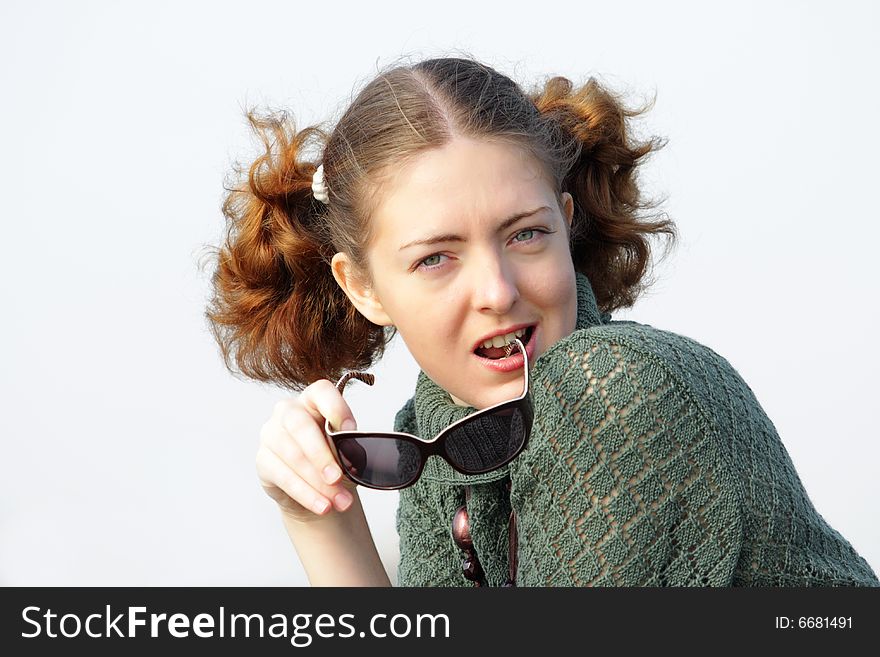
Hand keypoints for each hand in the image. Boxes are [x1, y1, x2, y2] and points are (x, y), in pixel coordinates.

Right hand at [256, 379, 359, 523]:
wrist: (317, 489)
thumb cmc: (334, 460)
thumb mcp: (346, 451)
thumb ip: (347, 448)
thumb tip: (349, 457)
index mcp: (314, 399)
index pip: (322, 392)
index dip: (336, 409)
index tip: (351, 430)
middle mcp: (288, 411)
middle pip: (300, 425)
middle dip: (321, 455)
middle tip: (338, 477)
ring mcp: (271, 434)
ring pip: (292, 456)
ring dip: (317, 483)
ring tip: (338, 501)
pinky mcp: (263, 460)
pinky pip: (283, 476)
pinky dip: (305, 494)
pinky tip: (321, 505)